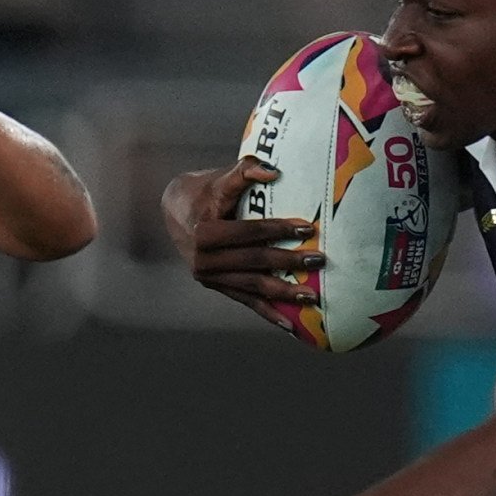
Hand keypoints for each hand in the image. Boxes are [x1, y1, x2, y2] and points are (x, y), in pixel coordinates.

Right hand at [162, 155, 324, 319]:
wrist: (177, 212)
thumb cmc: (206, 192)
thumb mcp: (221, 178)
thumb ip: (244, 171)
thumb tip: (274, 172)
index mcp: (205, 232)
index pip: (248, 232)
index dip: (278, 229)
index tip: (308, 228)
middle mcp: (204, 260)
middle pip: (254, 262)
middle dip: (288, 262)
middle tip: (319, 260)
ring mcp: (210, 278)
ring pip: (252, 287)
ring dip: (284, 293)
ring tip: (313, 296)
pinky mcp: (218, 287)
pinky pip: (246, 301)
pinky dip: (269, 313)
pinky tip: (291, 325)